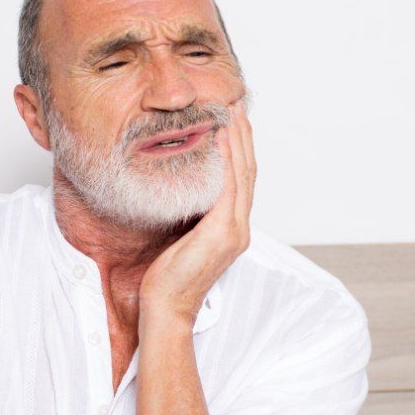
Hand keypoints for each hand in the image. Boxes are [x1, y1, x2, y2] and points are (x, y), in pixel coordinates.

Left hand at [139, 100, 256, 329]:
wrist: (166, 308)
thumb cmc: (167, 278)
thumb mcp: (182, 237)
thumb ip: (191, 214)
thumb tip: (184, 190)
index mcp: (231, 229)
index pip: (241, 180)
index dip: (240, 148)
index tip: (233, 120)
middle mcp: (238, 228)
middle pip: (248, 172)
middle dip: (244, 136)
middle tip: (236, 106)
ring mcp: (234, 230)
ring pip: (243, 175)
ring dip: (239, 140)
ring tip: (232, 112)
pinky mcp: (222, 232)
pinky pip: (228, 187)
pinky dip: (227, 159)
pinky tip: (221, 137)